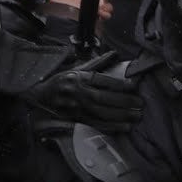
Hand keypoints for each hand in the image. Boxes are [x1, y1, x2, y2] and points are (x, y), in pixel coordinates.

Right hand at [26, 68, 141, 130]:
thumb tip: (114, 54)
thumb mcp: (78, 68)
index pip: (102, 80)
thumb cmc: (63, 80)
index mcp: (79, 77)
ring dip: (121, 116)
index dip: (119, 84)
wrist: (41, 94)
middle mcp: (77, 92)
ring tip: (136, 116)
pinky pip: (95, 124)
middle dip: (124, 102)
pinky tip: (124, 127)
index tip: (134, 86)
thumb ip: (97, 63)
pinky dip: (111, 127)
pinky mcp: (76, 119)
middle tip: (140, 104)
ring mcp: (76, 107)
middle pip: (103, 98)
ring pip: (101, 113)